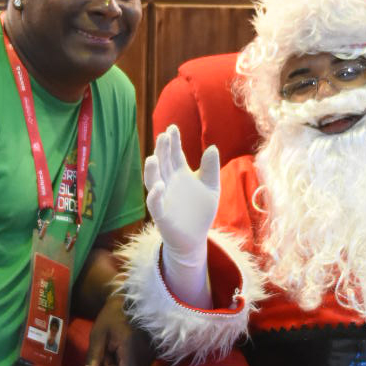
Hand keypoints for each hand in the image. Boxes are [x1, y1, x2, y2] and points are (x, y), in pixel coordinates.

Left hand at [81, 293, 153, 365]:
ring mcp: (151, 354)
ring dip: (122, 365)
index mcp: (130, 349)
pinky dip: (130, 362)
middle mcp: (144, 354)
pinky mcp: (154, 352)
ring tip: (117, 345)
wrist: (131, 300)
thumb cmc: (112, 315)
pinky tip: (126, 346)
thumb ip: (93, 356)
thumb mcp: (98, 334)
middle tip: (107, 349)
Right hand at [144, 126, 220, 259]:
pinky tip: (159, 186)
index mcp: (180, 173)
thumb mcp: (211, 188)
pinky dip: (155, 195)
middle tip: (163, 136)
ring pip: (153, 180)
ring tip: (153, 157)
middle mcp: (168, 182)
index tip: (172, 128)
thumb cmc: (200, 211)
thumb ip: (211, 169)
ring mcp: (162, 197)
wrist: (195, 238)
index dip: (173, 142)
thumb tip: (212, 147)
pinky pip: (154, 204)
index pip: (175, 154)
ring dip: (152, 169)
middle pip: (163, 163)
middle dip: (162, 150)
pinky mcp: (160, 214)